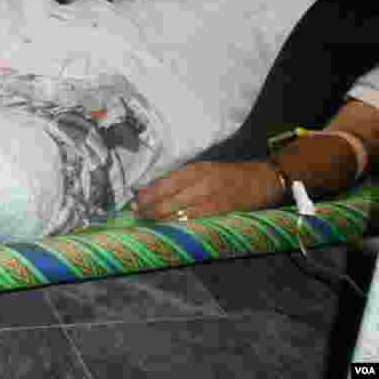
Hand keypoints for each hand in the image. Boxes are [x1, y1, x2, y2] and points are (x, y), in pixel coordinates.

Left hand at [132, 161, 285, 222]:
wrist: (262, 179)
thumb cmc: (228, 174)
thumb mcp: (203, 168)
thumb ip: (180, 178)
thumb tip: (152, 188)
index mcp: (196, 170)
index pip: (165, 184)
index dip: (149, 194)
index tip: (136, 200)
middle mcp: (202, 184)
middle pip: (169, 200)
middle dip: (150, 209)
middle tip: (136, 214)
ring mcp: (212, 200)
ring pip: (180, 214)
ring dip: (161, 220)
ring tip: (147, 222)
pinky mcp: (222, 214)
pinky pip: (196, 222)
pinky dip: (180, 226)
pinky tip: (169, 228)